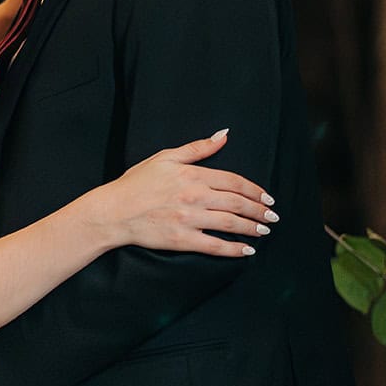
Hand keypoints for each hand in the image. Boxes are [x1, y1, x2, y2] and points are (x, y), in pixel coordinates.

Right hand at [99, 130, 276, 255]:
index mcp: (192, 174)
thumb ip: (197, 147)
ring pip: (230, 223)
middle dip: (259, 210)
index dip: (254, 190)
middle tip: (273, 216)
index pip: (233, 181)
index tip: (267, 197)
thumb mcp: (165, 157)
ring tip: (264, 230)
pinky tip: (246, 251)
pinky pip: (214, 245)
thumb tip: (224, 135)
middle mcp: (194, 196)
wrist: (113, 211)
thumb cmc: (137, 182)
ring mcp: (189, 219)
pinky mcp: (182, 239)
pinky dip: (233, 249)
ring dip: (252, 228)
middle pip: (237, 202)